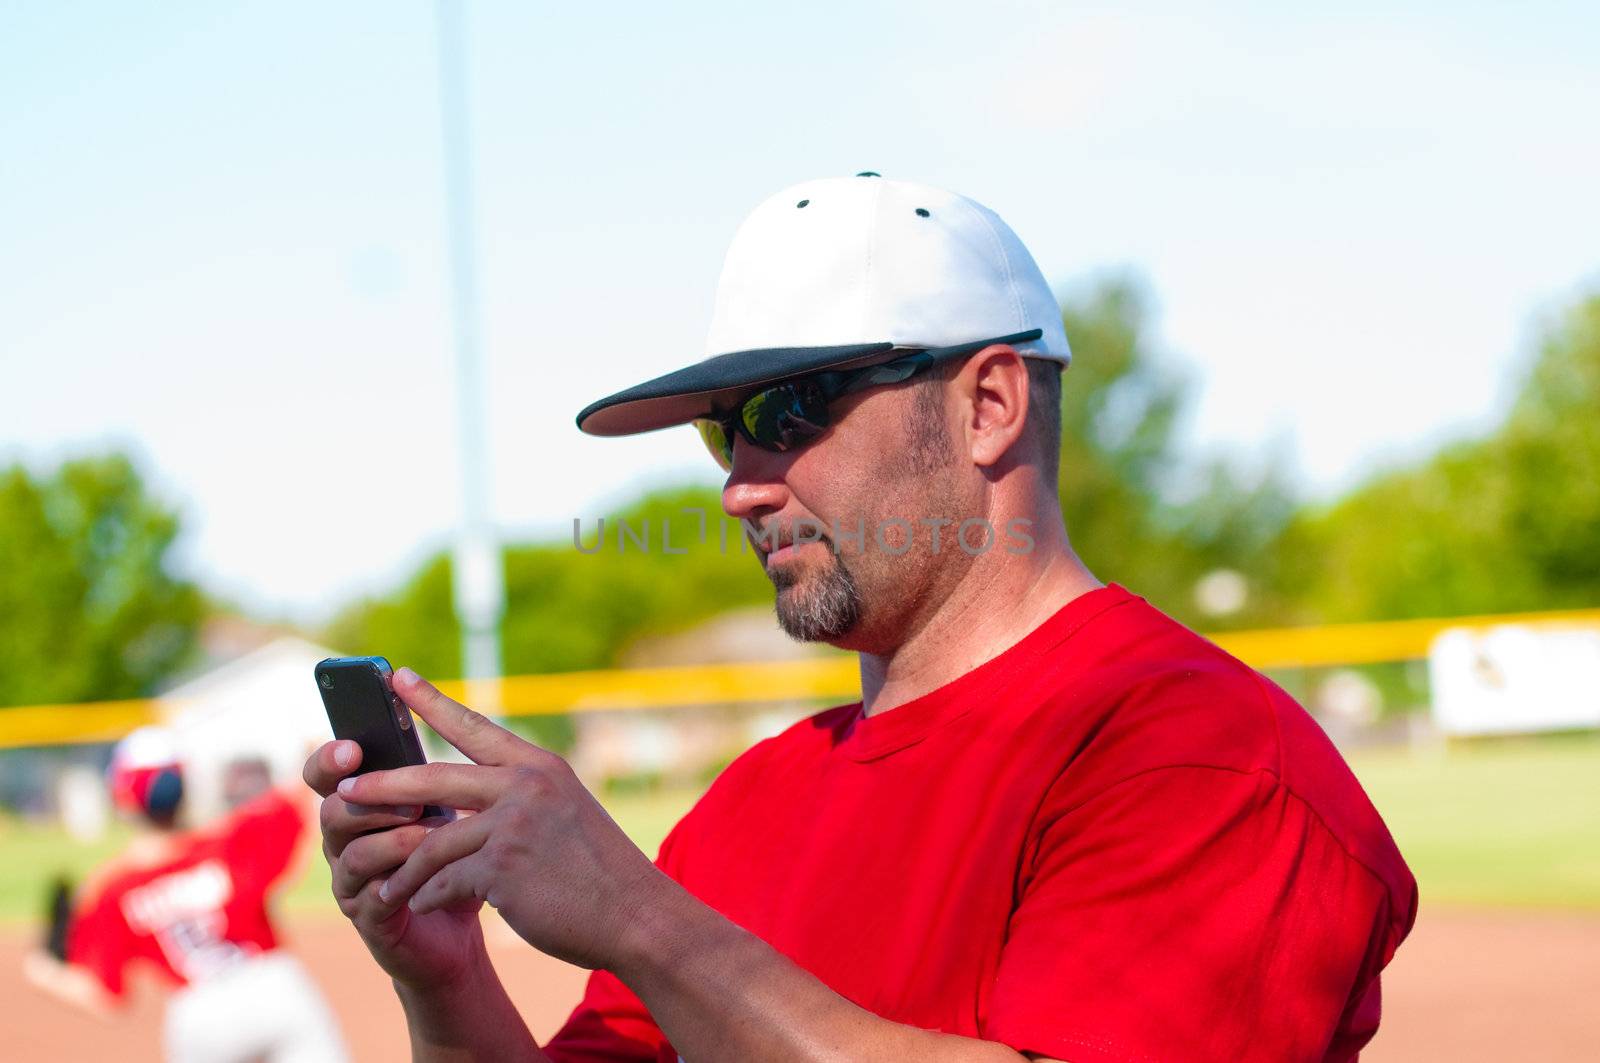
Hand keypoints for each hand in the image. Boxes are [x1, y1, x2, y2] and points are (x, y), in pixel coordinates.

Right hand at [302, 736, 487, 990]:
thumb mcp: (451, 807)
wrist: (462, 930)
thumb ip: (436, 772)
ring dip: (390, 835)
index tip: (354, 745)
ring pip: (348, 848)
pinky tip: (427, 871)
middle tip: (410, 795)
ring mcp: (349, 879)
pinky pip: (366, 891)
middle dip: (368, 796)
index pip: (324, 773)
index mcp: (361, 804)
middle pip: (330, 808)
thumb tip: (440, 713)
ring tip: (427, 829)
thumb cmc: (455, 857)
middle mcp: (343, 839)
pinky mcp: (364, 915)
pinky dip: (398, 876)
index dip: (329, 758)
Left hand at [334, 667, 672, 971]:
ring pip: (432, 841)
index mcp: (541, 767)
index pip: (476, 726)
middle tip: (345, 790)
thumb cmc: (600, 872)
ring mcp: (513, 826)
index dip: (432, 702)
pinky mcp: (502, 869)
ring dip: (402, 866)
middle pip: (434, 778)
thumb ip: (522, 797)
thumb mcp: (566, 813)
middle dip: (384, 785)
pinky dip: (427, 895)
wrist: (636, 916)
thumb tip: (469, 797)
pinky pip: (445, 881)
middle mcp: (526, 786)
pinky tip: (418, 905)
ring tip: (379, 881)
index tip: (397, 677)